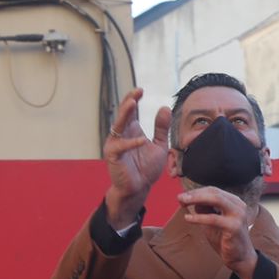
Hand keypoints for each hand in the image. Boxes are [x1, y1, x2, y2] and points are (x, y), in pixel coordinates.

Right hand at [104, 87, 172, 222]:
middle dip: (129, 101)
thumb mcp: (159, 146)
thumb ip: (162, 128)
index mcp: (132, 130)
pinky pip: (121, 147)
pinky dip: (131, 143)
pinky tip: (142, 140)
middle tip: (136, 91)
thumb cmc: (146, 168)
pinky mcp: (113, 156)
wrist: (139, 188)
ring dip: (124, 114)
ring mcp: (116, 144)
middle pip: (123, 114)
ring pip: (118, 126)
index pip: (131, 111)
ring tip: (131, 103)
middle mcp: (122, 135)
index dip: (134, 99)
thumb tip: (165, 107)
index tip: (141, 90)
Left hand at [177, 186, 257, 278]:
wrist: (239, 258)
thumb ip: (205, 210)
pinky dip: (199, 217)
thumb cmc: (226, 240)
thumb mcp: (212, 222)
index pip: (213, 191)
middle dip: (195, 193)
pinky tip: (188, 218)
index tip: (183, 196)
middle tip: (180, 197)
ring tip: (183, 203)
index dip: (197, 192)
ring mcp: (238, 215)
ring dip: (196, 199)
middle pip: (214, 192)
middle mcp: (238, 206)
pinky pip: (213, 218)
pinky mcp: (234, 227)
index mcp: (234, 202)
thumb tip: (191, 200)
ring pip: (216, 199)